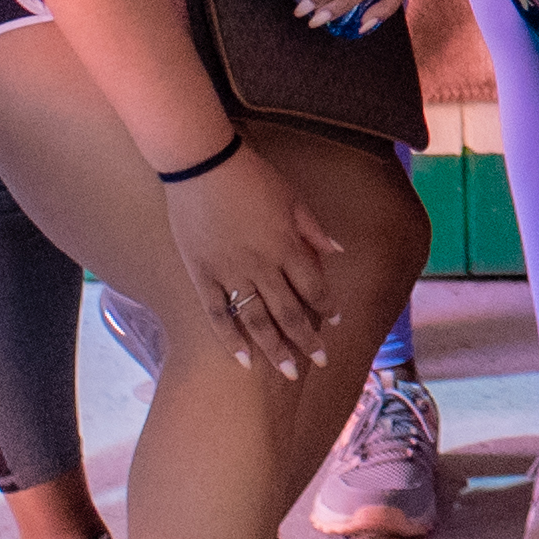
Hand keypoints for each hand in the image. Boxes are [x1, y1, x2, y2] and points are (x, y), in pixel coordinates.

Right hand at [162, 143, 353, 377]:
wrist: (201, 165)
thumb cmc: (251, 176)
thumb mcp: (292, 196)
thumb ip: (313, 228)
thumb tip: (337, 252)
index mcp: (287, 245)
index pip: (314, 286)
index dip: (327, 307)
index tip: (336, 324)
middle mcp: (262, 265)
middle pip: (290, 311)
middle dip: (307, 340)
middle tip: (319, 363)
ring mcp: (230, 272)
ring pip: (257, 320)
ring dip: (275, 349)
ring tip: (288, 373)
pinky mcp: (202, 274)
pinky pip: (217, 313)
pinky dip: (230, 338)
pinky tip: (243, 360)